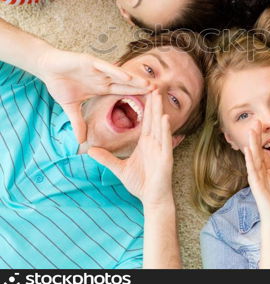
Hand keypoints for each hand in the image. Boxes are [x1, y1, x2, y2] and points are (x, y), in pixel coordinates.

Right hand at [38, 48, 152, 142]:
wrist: (46, 67)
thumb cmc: (59, 83)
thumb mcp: (71, 107)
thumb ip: (78, 122)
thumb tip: (80, 141)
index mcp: (102, 87)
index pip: (123, 93)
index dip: (137, 97)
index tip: (149, 104)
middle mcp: (104, 77)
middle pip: (127, 84)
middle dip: (142, 89)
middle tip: (159, 94)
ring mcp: (98, 69)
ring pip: (120, 75)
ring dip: (134, 81)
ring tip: (148, 86)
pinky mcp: (90, 61)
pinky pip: (105, 67)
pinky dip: (116, 72)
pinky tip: (127, 77)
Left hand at [88, 91, 173, 205]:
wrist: (152, 199)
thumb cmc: (140, 184)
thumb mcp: (119, 169)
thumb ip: (106, 158)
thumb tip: (90, 150)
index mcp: (145, 143)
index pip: (145, 121)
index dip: (144, 106)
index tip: (143, 91)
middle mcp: (154, 142)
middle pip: (153, 118)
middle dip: (152, 102)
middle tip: (152, 84)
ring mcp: (161, 148)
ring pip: (159, 125)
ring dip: (158, 109)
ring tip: (157, 94)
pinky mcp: (166, 157)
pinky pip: (165, 140)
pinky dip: (165, 129)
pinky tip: (163, 117)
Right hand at [245, 124, 269, 226]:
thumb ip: (268, 166)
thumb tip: (265, 153)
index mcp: (262, 170)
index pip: (260, 150)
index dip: (260, 137)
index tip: (260, 124)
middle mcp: (256, 172)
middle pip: (255, 151)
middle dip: (255, 136)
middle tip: (255, 121)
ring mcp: (255, 178)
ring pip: (253, 158)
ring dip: (251, 144)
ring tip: (251, 131)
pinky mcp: (256, 185)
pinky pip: (253, 170)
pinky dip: (250, 159)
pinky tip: (248, 150)